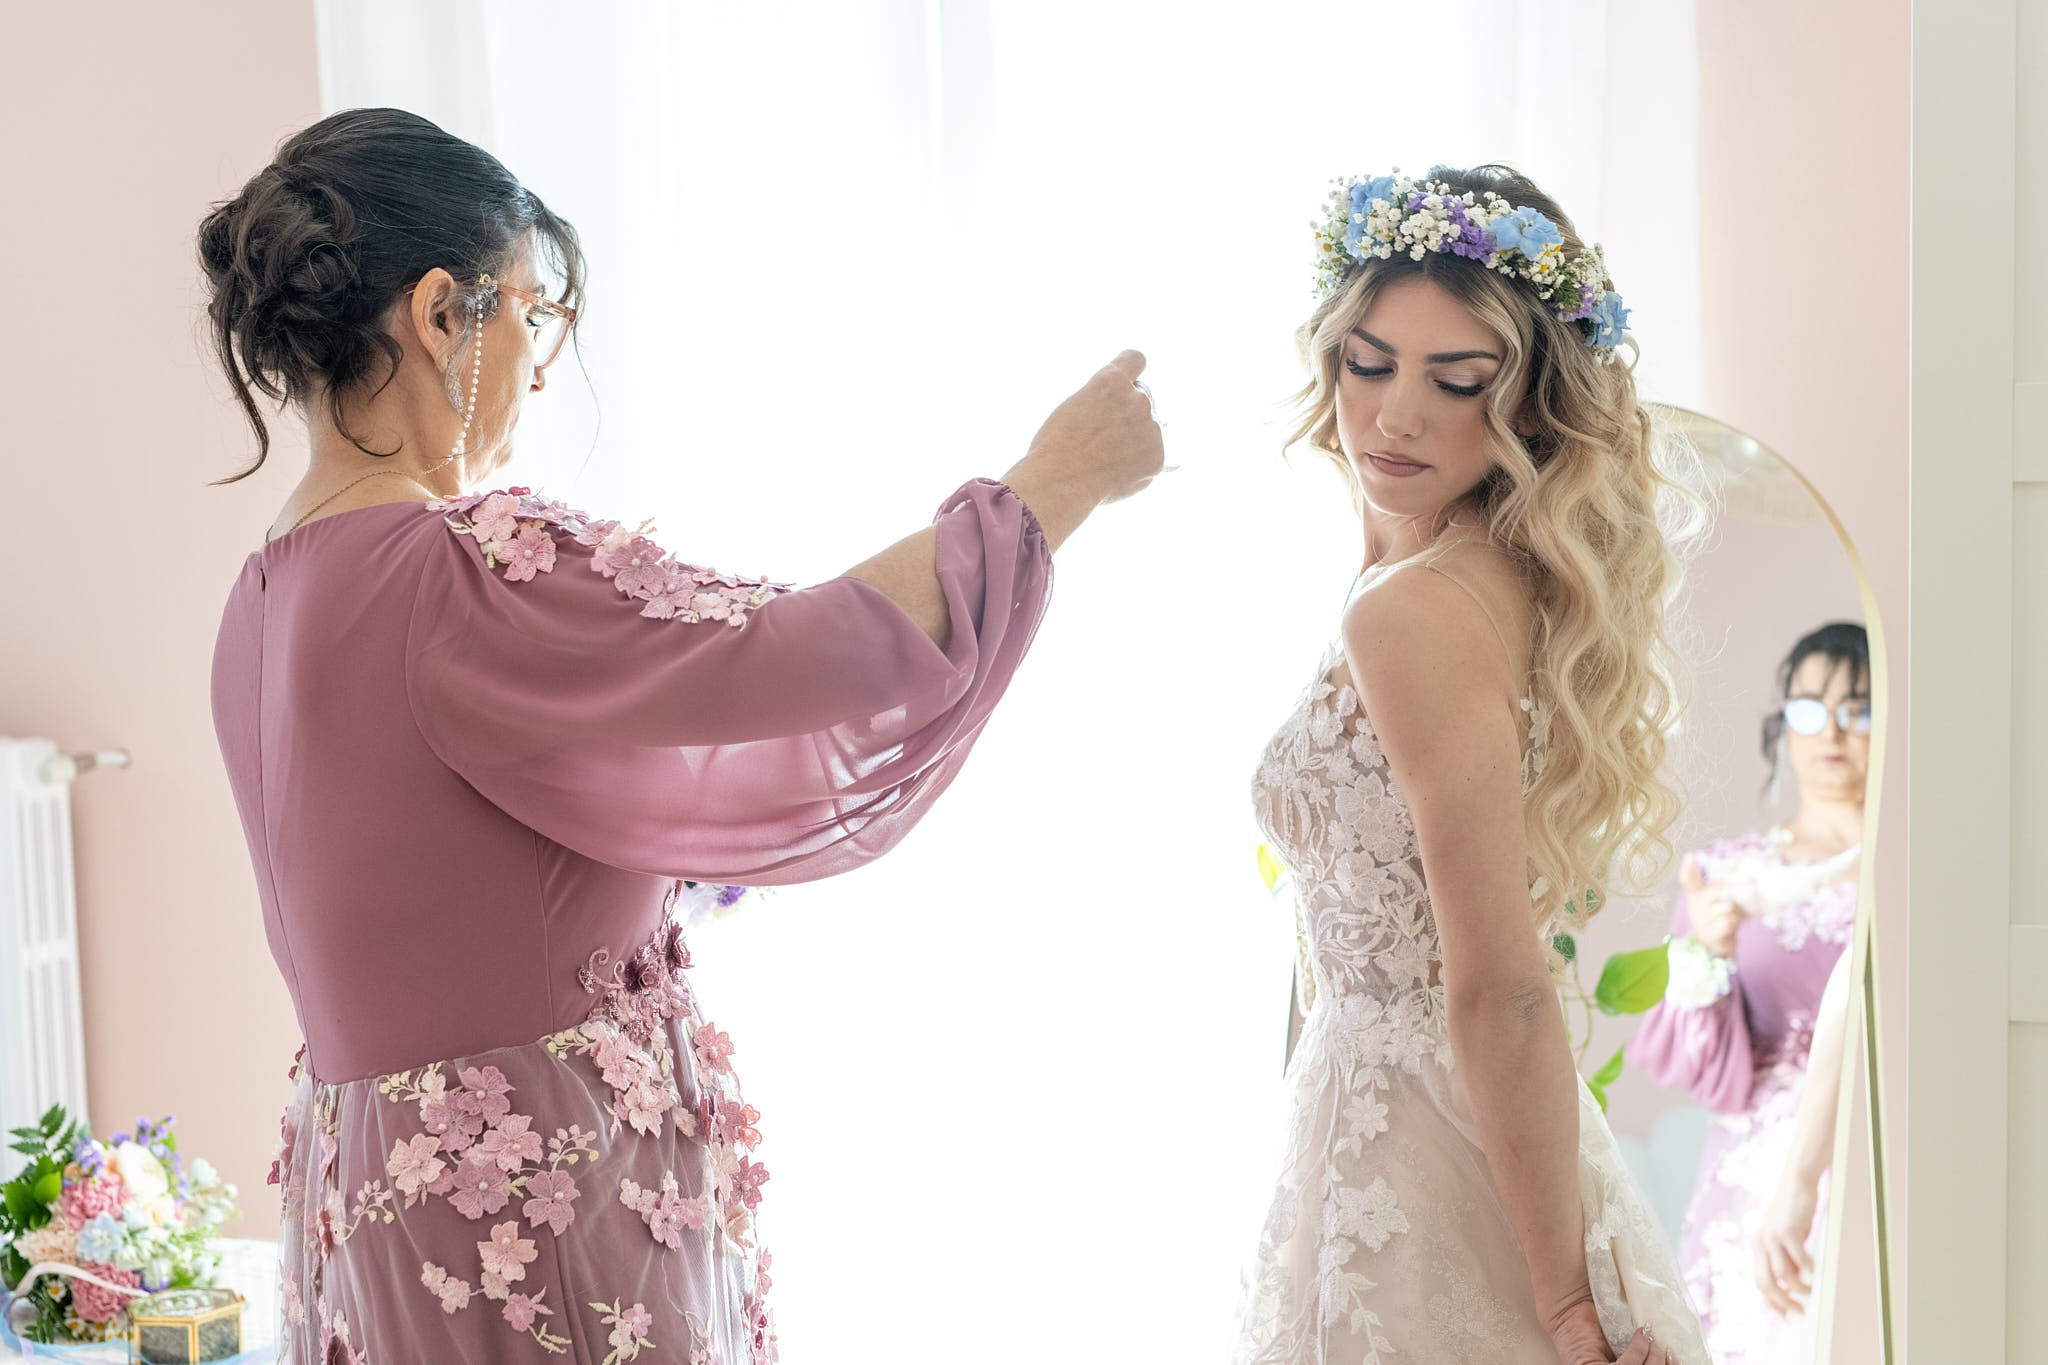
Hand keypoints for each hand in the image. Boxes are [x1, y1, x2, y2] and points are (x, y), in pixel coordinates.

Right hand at [1012, 349, 1166, 507]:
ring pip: (1149, 429)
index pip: (1135, 359)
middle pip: (1143, 397)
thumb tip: (1129, 418)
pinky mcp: (1158, 458)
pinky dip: (1137, 465)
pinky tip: (1115, 474)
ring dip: (1134, 439)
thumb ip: (1105, 401)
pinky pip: (1152, 457)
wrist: (1059, 482)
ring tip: (1104, 460)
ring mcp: (1151, 429)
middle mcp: (1138, 399)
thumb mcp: (1075, 406)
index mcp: (1112, 381)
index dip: (1131, 372)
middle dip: (1128, 412)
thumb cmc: (1054, 446)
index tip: (1127, 383)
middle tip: (1103, 436)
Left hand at [1544, 1293, 1670, 1364]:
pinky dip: (1636, 1350)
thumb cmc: (1600, 1325)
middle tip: (1665, 1348)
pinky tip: (1641, 1334)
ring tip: (1651, 1338)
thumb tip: (1671, 1355)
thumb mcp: (1627, 1344)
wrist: (1572, 1307)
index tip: (1674, 1357)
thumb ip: (1644, 1354)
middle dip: (1660, 1364)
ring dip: (1652, 1357)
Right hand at [1681, 854, 1746, 958]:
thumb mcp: (1724, 896)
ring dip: (1736, 911)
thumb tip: (1741, 863)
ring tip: (1734, 915)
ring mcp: (1700, 920)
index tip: (1690, 855)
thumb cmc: (1721, 914)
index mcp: (1697, 893)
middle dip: (1730, 890)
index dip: (1688, 867)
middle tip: (1739, 892)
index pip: (1689, 878)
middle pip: (1715, 891)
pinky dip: (1734, 923)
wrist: (1719, 942)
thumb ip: (1728, 881)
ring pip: (1726, 907)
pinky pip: (1727, 923)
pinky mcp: (1708, 934)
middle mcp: (1695, 905)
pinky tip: (1730, 926)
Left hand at [1752, 1172, 1818, 1316]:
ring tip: (1813, 1292)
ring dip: (1800, 1289)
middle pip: (1766, 1283)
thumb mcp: (1785, 1238)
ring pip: (1784, 1274)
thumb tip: (1793, 1284)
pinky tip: (1817, 1275)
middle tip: (1800, 1312)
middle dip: (1783, 1303)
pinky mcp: (1788, 1230)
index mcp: (1757, 1246)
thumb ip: (1785, 1257)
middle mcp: (1760, 1243)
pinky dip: (1809, 1271)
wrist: (1796, 1183)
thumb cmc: (1794, 1213)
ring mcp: (1772, 1236)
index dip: (1772, 1302)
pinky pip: (1799, 1258)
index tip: (1787, 1316)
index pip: (1759, 1282)